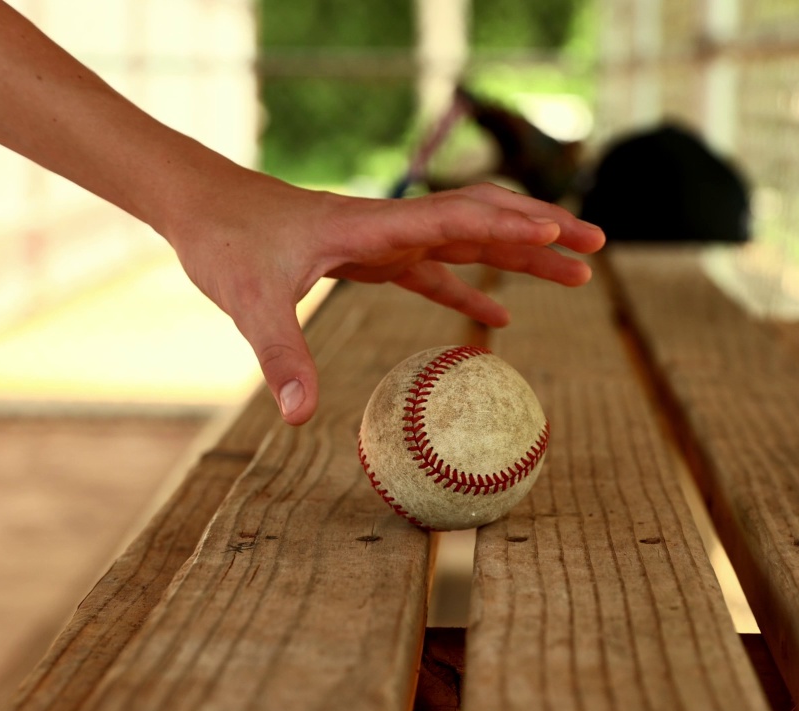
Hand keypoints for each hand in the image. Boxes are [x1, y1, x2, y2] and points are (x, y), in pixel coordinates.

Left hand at [163, 171, 604, 424]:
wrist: (201, 205)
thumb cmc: (224, 241)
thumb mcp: (250, 301)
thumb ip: (281, 356)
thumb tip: (301, 418)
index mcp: (373, 224)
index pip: (456, 216)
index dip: (510, 223)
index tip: (561, 231)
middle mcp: (390, 225)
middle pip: (482, 219)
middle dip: (542, 229)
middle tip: (597, 246)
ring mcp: (385, 240)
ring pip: (469, 243)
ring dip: (522, 256)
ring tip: (577, 274)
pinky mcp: (371, 258)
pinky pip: (435, 273)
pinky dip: (472, 292)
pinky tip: (501, 322)